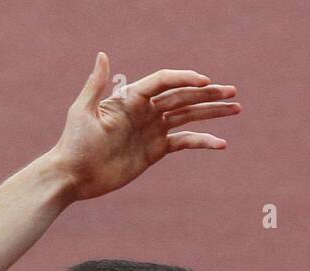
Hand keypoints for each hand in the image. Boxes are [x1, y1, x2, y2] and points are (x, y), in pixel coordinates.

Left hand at [47, 53, 240, 201]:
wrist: (73, 176)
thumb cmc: (74, 143)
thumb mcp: (81, 112)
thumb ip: (95, 84)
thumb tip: (102, 54)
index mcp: (130, 98)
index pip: (163, 82)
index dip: (184, 80)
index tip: (204, 83)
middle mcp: (145, 111)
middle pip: (182, 97)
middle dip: (208, 94)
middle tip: (233, 92)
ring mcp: (152, 130)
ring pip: (188, 117)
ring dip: (212, 112)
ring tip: (236, 108)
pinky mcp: (155, 150)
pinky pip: (183, 142)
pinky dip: (202, 141)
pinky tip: (220, 143)